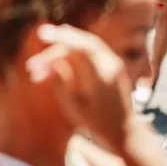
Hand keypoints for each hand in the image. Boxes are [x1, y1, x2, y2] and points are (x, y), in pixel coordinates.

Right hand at [26, 24, 134, 150]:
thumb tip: (49, 63)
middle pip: (84, 42)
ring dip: (68, 41)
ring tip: (48, 39)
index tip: (43, 35)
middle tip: (41, 34)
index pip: (82, 49)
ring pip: (88, 42)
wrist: (124, 131)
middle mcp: (112, 66)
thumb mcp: (74, 107)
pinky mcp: (114, 64)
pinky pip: (93, 48)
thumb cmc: (96, 124)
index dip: (61, 38)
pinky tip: (63, 44)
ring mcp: (115, 63)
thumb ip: (61, 84)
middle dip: (61, 36)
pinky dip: (77, 45)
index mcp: (102, 78)